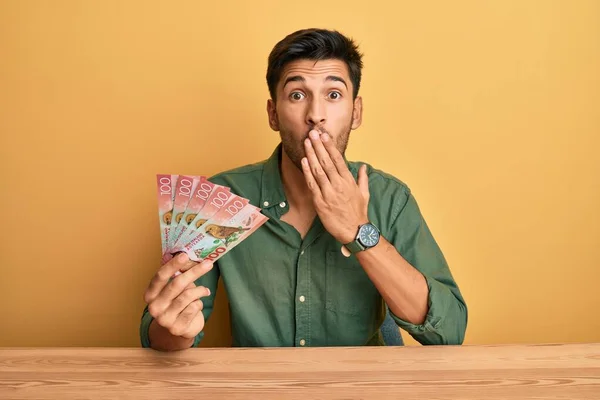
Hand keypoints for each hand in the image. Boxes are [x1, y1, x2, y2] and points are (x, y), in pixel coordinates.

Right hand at [144, 253, 212, 338]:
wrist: (181, 328)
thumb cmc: (178, 303)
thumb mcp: (176, 288)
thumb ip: (179, 275)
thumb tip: (188, 258)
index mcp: (150, 294)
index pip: (160, 276)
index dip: (173, 265)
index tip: (185, 255)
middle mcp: (154, 307)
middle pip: (176, 284)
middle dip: (194, 272)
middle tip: (208, 264)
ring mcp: (164, 319)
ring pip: (187, 296)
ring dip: (200, 291)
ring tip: (205, 290)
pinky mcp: (177, 328)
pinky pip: (194, 307)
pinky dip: (199, 303)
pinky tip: (198, 305)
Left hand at [301, 129, 369, 243]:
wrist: (354, 231)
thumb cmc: (359, 213)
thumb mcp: (364, 194)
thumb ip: (363, 178)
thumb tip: (364, 166)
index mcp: (349, 181)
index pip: (338, 159)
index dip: (330, 146)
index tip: (324, 135)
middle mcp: (339, 185)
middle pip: (326, 161)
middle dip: (319, 146)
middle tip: (312, 133)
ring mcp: (329, 193)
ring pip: (318, 170)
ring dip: (311, 155)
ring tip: (307, 143)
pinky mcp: (320, 202)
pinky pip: (312, 184)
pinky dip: (307, 172)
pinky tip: (304, 161)